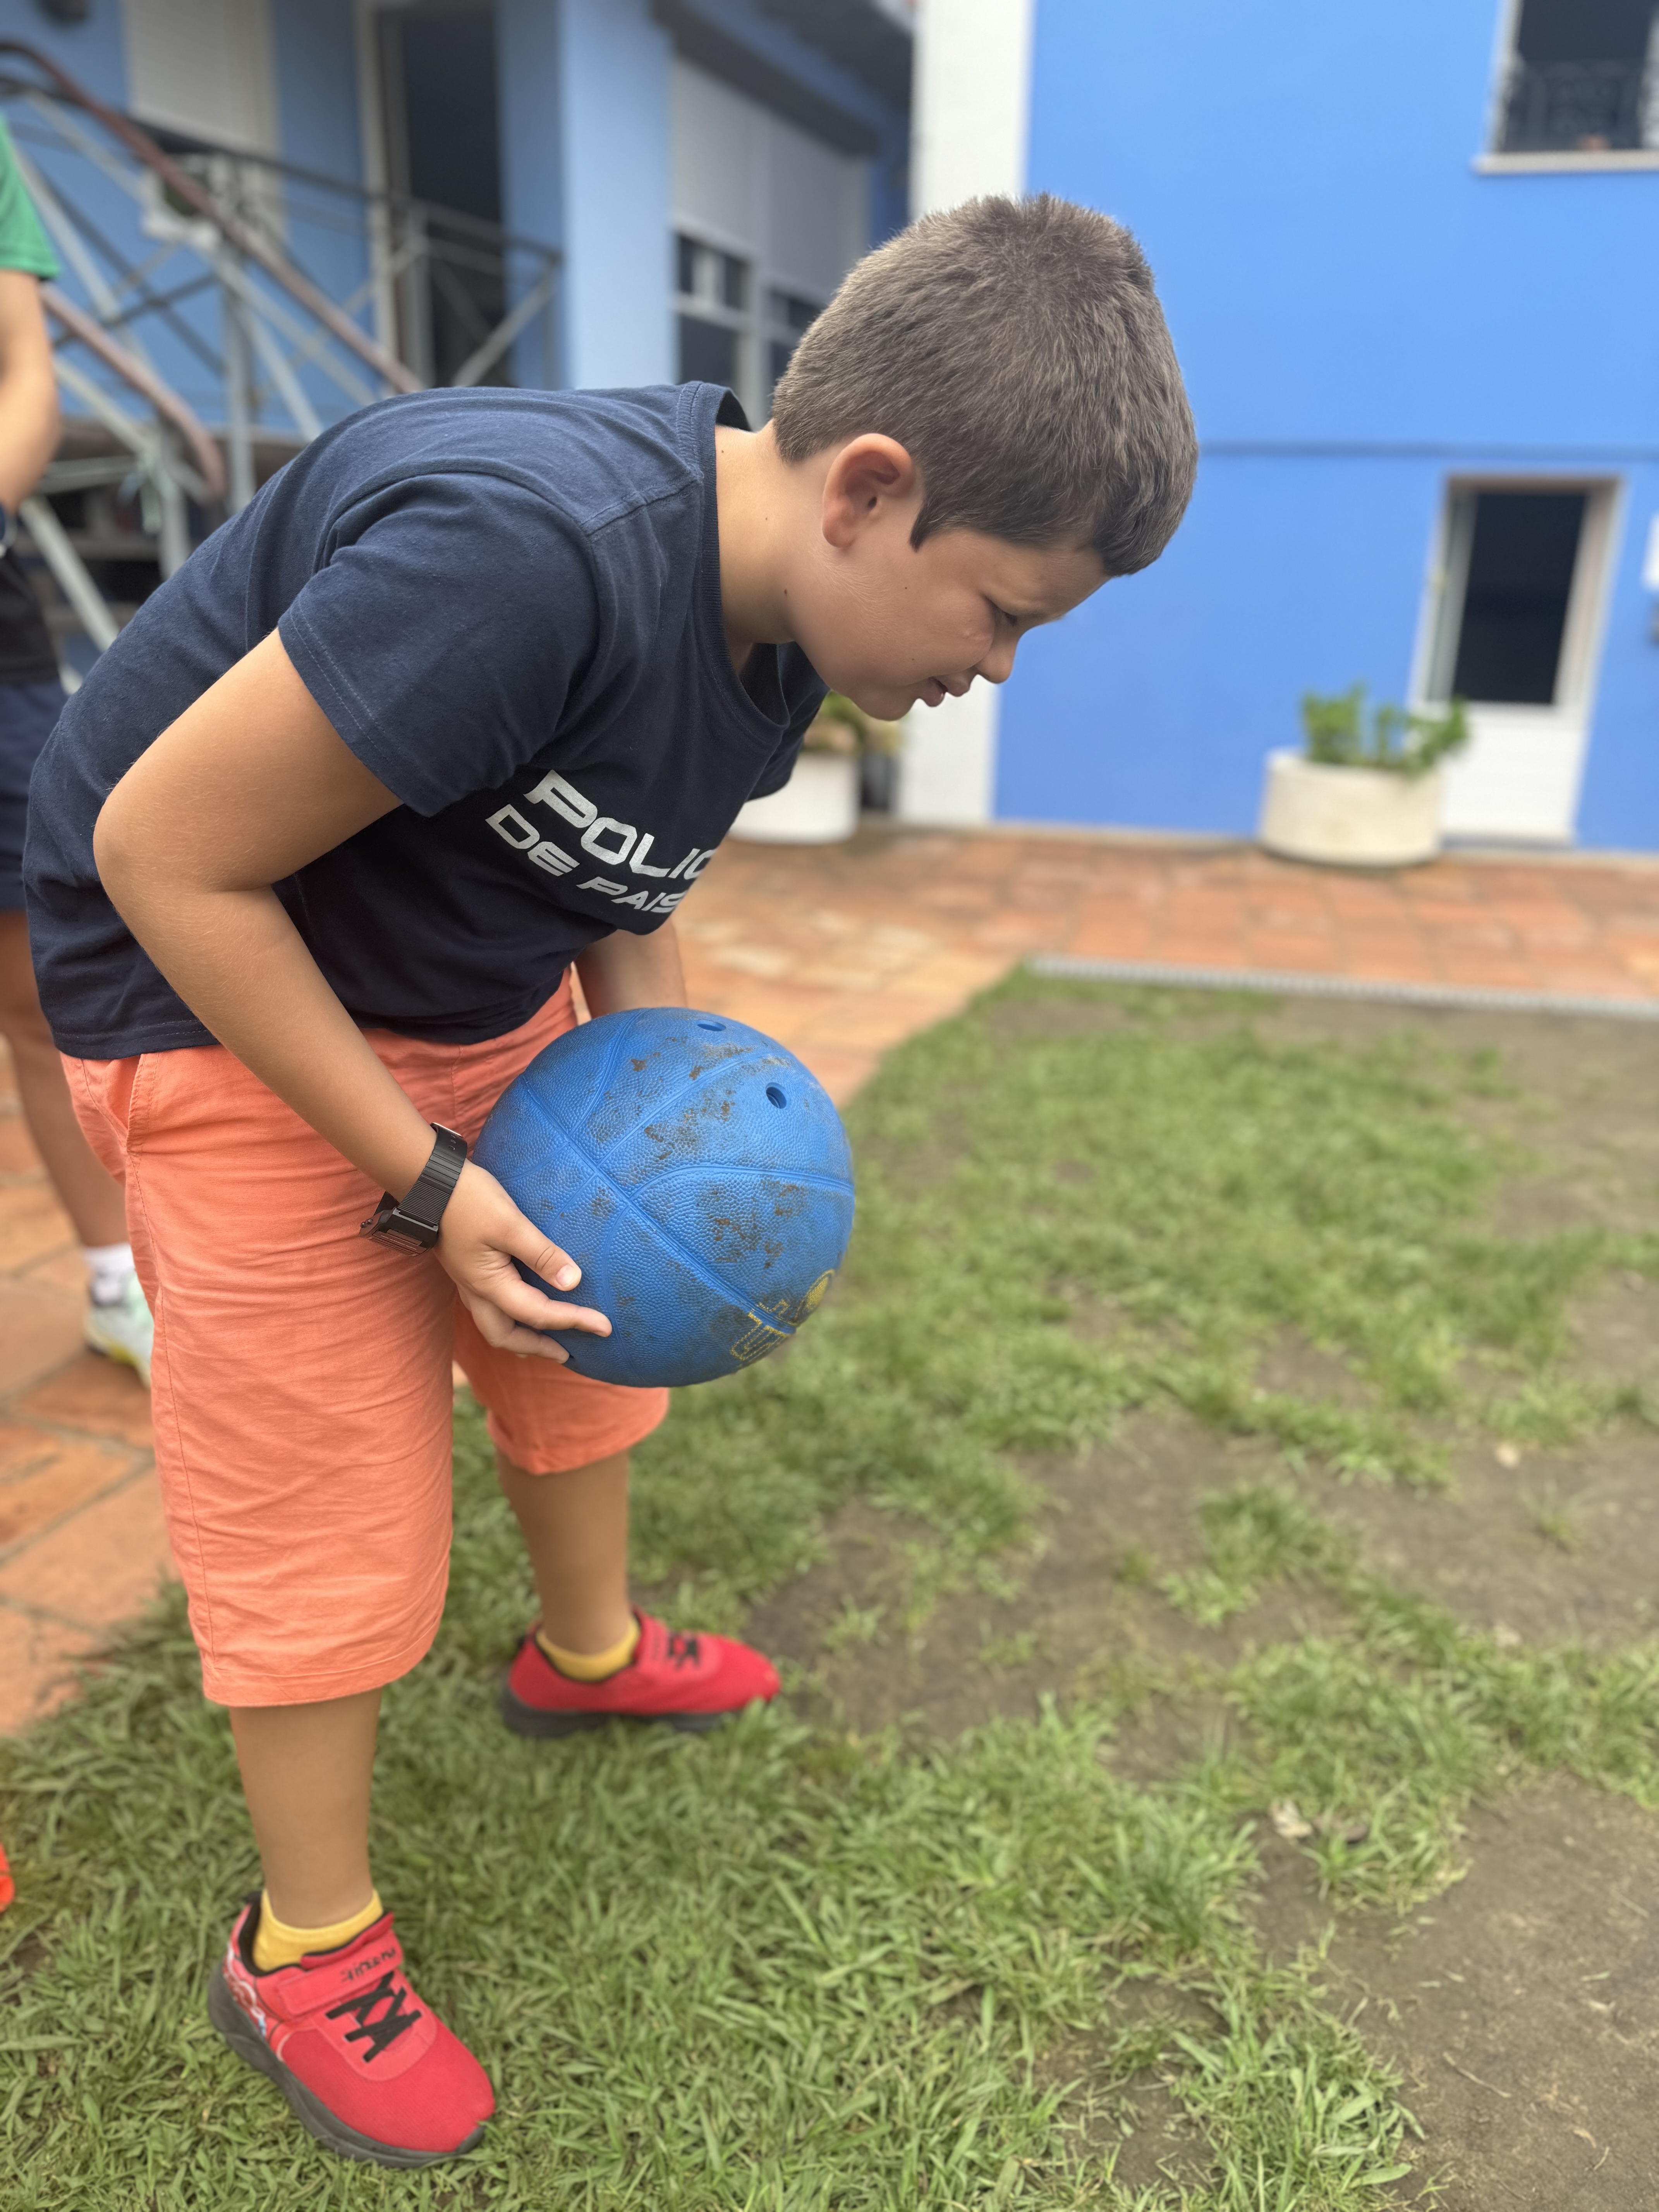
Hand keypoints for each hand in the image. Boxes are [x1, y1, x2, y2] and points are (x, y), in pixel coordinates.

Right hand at [435, 1161, 609, 1360]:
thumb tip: (573, 1282)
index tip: (605, 1327)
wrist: (426, 1181)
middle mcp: (476, 1291)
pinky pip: (491, 1307)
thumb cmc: (468, 1199)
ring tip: (548, 1340)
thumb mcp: (510, 1224)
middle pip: (506, 1336)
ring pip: (495, 1325)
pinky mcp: (468, 1269)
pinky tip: (523, 1306)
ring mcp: (469, 1281)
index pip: (538, 1314)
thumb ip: (541, 1253)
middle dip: (538, 1347)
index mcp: (489, 1284)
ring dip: (522, 1337)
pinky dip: (512, 1317)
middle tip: (568, 1353)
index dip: (573, 1321)